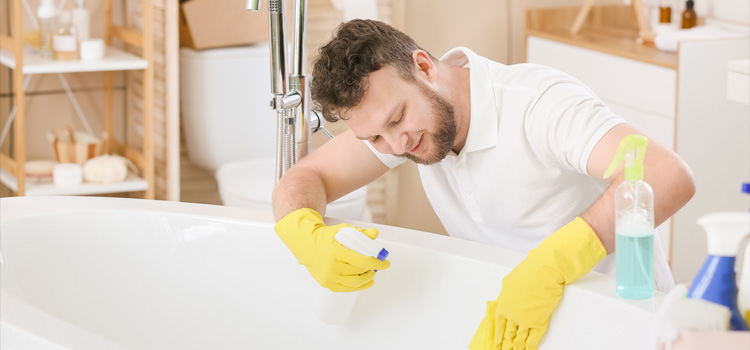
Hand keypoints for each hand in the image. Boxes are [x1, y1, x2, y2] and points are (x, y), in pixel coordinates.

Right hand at [274, 208, 389, 291]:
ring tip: (371, 272)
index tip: (385, 263)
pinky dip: (358, 286)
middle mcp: (332, 266)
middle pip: (360, 272)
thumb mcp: (343, 231)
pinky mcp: (327, 283)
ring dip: (367, 278)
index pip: (362, 260)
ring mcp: (329, 276)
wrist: (305, 244)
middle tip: (378, 266)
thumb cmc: (324, 237)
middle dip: (373, 270)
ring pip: (355, 282)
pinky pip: (346, 288)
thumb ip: (360, 233)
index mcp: (337, 251)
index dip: (376, 263)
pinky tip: (365, 281)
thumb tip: (375, 234)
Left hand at [469, 218, 605, 349]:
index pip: (498, 325)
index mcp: (503, 304)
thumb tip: (506, 299)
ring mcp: (525, 320)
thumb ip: (507, 294)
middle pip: (508, 334)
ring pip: (519, 339)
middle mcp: (512, 314)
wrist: (544, 271)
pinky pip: (533, 339)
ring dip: (517, 348)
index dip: (497, 336)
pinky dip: (531, 347)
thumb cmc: (528, 272)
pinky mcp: (539, 322)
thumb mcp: (510, 282)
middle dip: (506, 344)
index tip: (496, 344)